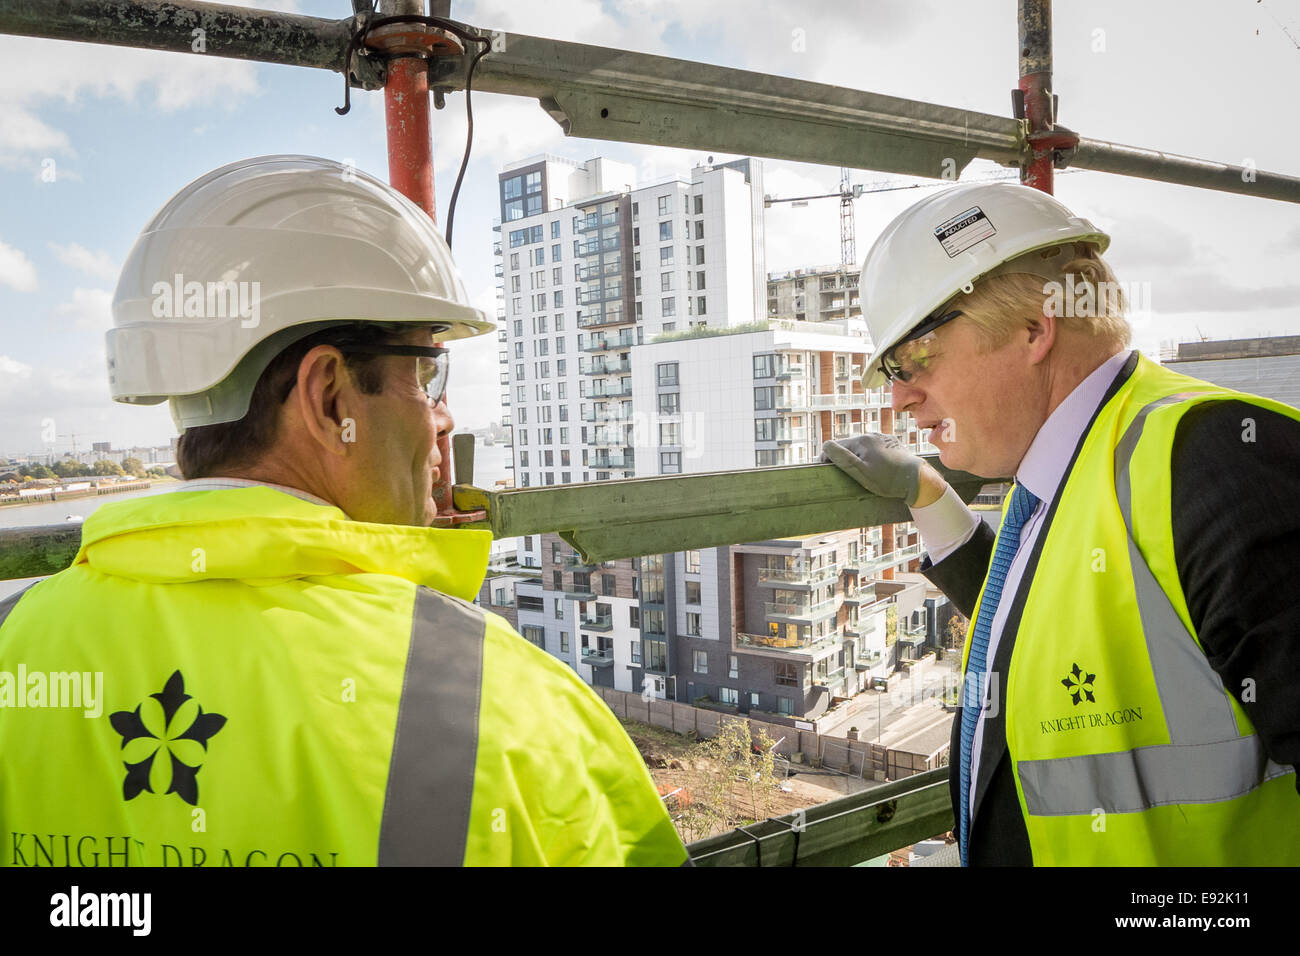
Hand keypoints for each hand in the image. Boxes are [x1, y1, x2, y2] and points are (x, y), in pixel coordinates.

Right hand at [821, 434, 944, 507]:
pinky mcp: (893, 444)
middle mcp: (872, 435)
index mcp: (862, 440)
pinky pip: (875, 449)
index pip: (836, 446)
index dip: (828, 458)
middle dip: (844, 458)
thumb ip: (842, 458)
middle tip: (846, 475)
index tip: (828, 471)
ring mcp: (884, 439)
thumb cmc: (888, 479)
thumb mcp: (861, 472)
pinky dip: (871, 457)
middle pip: (849, 446)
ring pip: (863, 448)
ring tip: (863, 473)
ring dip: (858, 458)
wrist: (918, 480)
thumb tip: (826, 445)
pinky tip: (877, 468)